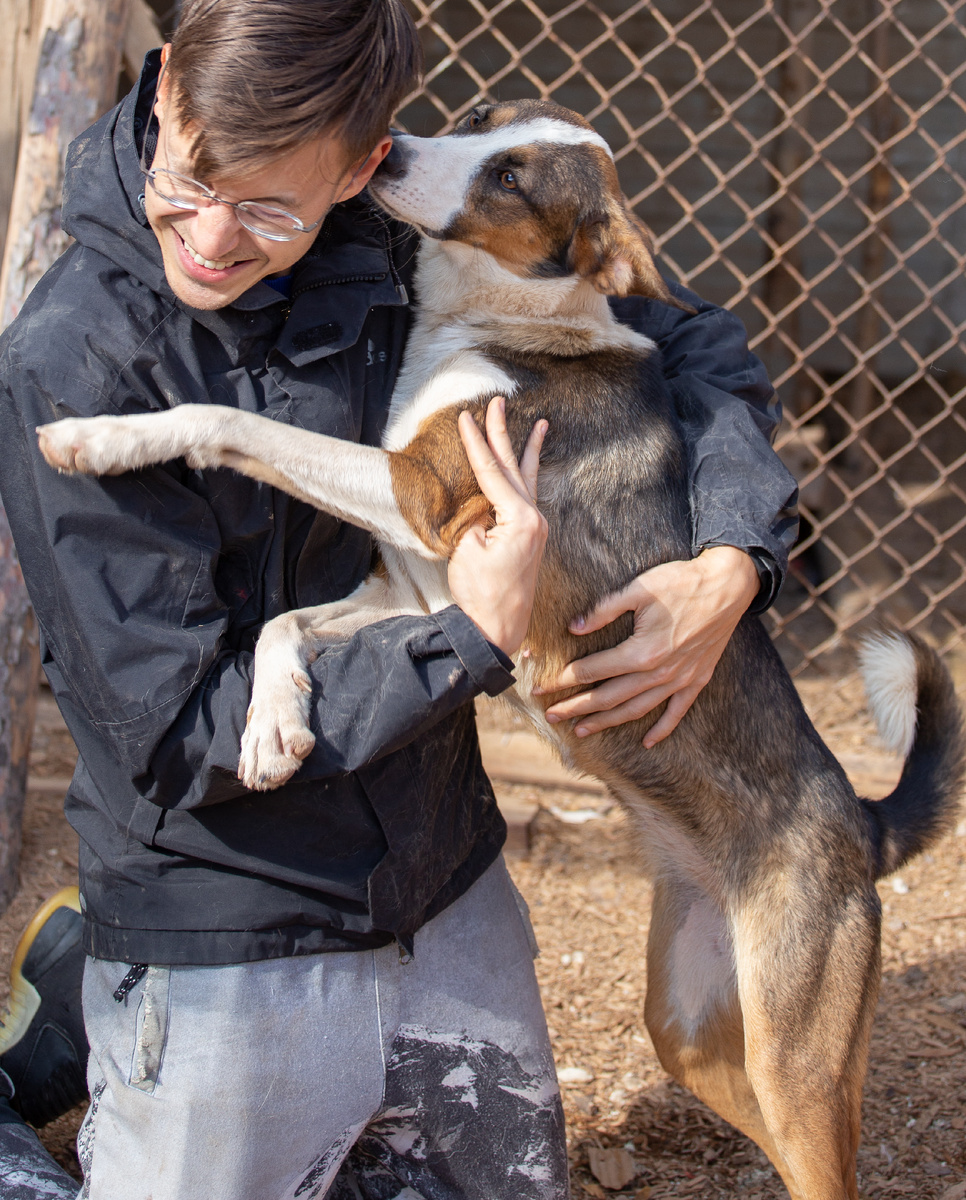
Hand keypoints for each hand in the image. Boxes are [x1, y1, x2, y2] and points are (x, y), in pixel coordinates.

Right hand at [447, 397, 547, 656]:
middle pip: (515, 467)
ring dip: (528, 452)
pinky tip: (529, 471)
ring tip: (541, 425)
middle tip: (500, 402)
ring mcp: (536, 531)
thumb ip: (476, 522)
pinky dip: (527, 480)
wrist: (495, 632)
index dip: (477, 443)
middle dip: (504, 434)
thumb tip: (483, 515)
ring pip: (528, 480)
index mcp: (521, 519)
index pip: (492, 471)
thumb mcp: (468, 551)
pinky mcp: (531, 542)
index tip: (466, 416)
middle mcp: (535, 520)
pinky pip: (528, 499)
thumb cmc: (479, 595)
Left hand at [539, 546, 758, 745]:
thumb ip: (604, 610)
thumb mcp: (638, 589)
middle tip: (551, 716)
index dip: (563, 680)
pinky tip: (646, 742)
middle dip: (576, 708)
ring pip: (636, 709)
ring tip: (582, 730)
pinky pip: (677, 712)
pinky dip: (662, 730)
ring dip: (607, 722)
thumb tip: (574, 627)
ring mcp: (680, 679)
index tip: (540, 686)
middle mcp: (659, 672)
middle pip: (608, 697)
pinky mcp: (697, 679)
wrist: (729, 584)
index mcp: (641, 651)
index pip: (592, 671)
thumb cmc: (681, 582)